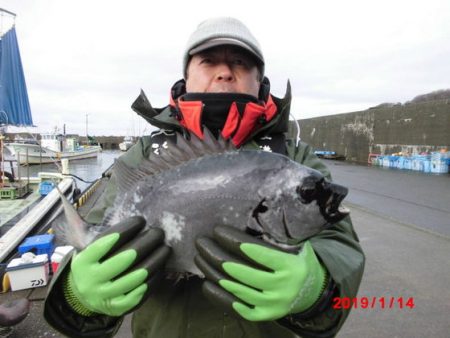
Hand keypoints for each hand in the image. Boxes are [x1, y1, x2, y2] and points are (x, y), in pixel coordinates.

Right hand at [65, 216, 170, 316]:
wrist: (81, 297)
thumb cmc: (91, 264)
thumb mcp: (86, 249)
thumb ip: (99, 234)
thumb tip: (125, 216)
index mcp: (83, 262)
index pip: (106, 242)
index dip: (126, 229)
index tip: (141, 220)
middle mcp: (92, 280)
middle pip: (126, 258)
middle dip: (146, 243)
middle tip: (159, 232)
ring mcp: (106, 296)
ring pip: (138, 276)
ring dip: (156, 259)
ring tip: (165, 248)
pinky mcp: (119, 307)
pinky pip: (142, 291)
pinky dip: (155, 277)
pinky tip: (162, 266)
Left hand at [195, 226, 326, 320]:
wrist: (314, 292)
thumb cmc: (300, 260)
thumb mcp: (299, 245)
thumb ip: (283, 233)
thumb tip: (259, 211)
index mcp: (291, 267)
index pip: (258, 253)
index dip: (235, 241)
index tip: (218, 230)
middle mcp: (282, 288)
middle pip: (242, 272)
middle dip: (218, 255)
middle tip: (202, 242)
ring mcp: (272, 305)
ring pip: (236, 289)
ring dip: (214, 273)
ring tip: (200, 258)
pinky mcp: (264, 315)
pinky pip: (237, 308)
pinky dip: (219, 296)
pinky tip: (206, 282)